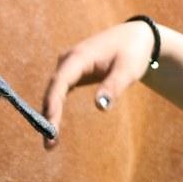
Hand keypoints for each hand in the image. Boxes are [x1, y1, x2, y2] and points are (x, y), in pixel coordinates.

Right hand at [42, 20, 154, 147]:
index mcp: (79, 57)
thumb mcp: (128, 70)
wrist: (134, 37)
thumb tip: (99, 106)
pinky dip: (55, 109)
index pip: (60, 81)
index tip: (49, 124)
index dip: (53, 103)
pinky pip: (59, 92)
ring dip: (49, 115)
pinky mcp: (72, 72)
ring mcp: (68, 66)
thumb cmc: (132, 52)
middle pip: (52, 89)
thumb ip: (114, 86)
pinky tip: (53, 127)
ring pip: (53, 92)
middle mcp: (68, 60)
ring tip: (50, 143)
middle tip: (49, 144)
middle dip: (48, 116)